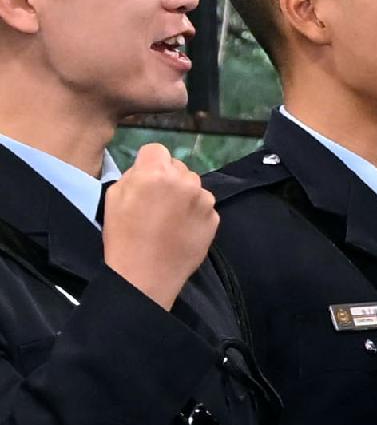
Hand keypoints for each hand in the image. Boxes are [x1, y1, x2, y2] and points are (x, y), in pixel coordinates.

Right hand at [99, 145, 216, 313]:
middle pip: (178, 167)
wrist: (146, 274)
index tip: (145, 179)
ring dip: (184, 194)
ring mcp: (204, 201)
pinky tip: (182, 228)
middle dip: (168, 177)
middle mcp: (186, 181)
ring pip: (194, 185)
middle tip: (157, 200)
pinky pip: (204, 206)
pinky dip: (195, 212)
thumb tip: (146, 170)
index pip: (157, 150)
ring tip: (170, 216)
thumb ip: (133, 175)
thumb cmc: (123, 234)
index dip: (149, 162)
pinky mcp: (215, 219)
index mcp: (156, 172)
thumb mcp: (114, 196)